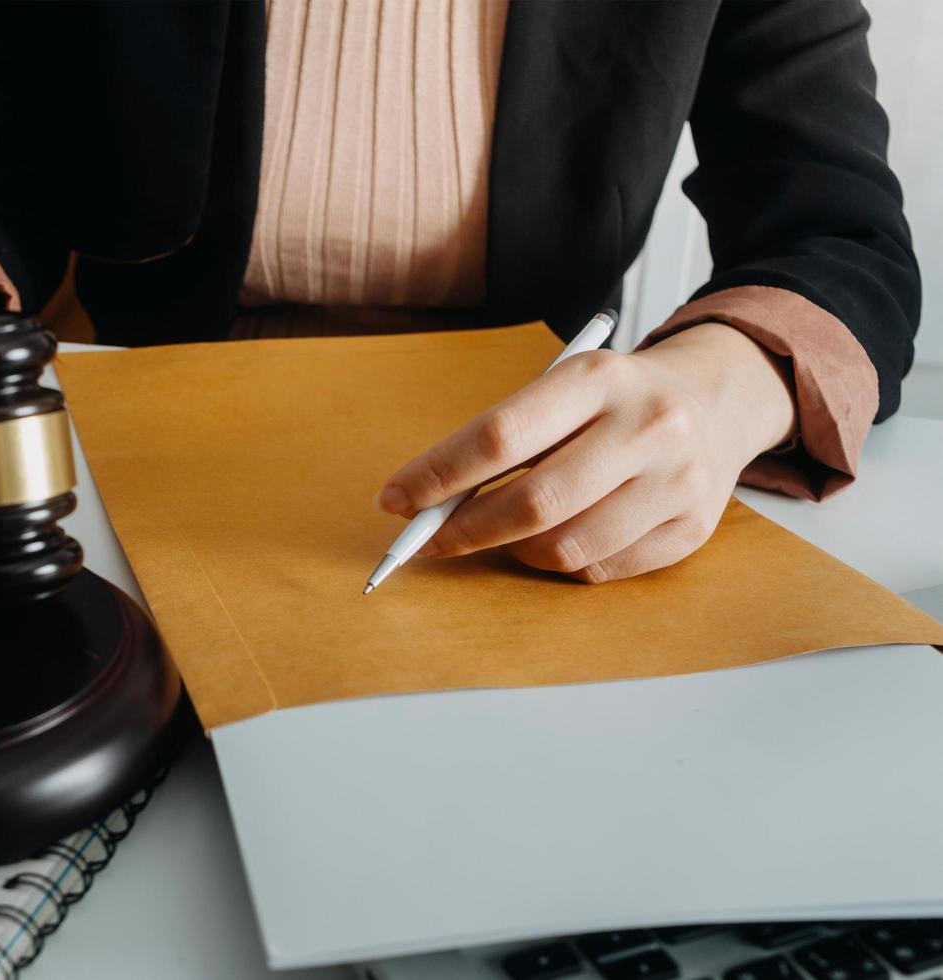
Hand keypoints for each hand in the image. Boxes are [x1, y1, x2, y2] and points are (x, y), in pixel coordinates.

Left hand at [377, 326, 797, 582]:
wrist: (714, 400)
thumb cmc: (611, 401)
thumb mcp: (561, 389)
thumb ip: (499, 438)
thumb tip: (420, 501)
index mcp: (598, 379)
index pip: (500, 435)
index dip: (437, 475)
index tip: (394, 500)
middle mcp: (648, 426)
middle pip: (534, 501)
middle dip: (464, 529)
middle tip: (428, 539)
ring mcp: (678, 481)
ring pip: (565, 547)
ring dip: (512, 551)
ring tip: (500, 535)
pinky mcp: (692, 528)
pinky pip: (599, 569)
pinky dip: (559, 563)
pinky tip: (552, 539)